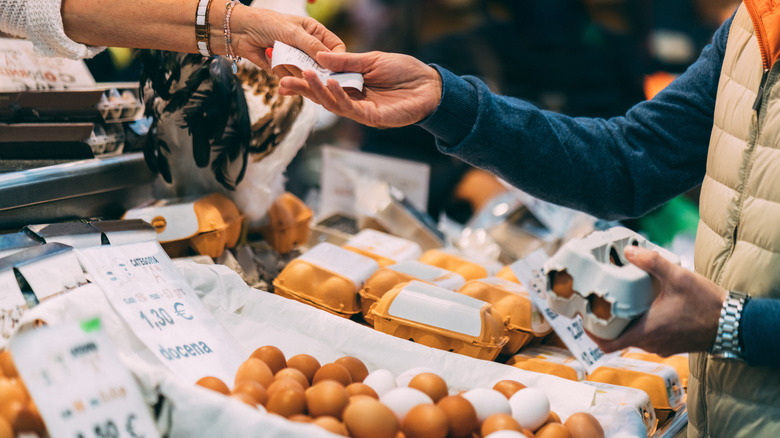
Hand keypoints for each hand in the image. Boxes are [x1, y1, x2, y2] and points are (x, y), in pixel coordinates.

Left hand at [231, 6, 345, 71]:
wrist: (240, 30)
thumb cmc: (267, 23)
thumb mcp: (294, 32)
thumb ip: (313, 47)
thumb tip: (331, 61)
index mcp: (316, 34)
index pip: (336, 50)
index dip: (336, 60)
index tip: (331, 68)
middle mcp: (309, 49)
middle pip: (322, 69)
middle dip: (310, 69)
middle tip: (302, 68)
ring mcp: (297, 62)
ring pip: (306, 77)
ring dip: (289, 67)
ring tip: (273, 48)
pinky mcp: (285, 72)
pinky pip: (290, 80)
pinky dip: (280, 72)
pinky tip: (268, 55)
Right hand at [278, 51, 442, 127]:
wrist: (430, 85)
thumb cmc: (403, 72)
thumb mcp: (372, 60)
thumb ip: (346, 61)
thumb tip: (319, 57)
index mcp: (350, 85)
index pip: (322, 83)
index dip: (303, 80)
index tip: (284, 74)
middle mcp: (352, 99)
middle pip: (322, 97)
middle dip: (302, 89)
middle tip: (283, 81)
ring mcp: (361, 111)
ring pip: (333, 104)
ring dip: (318, 90)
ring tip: (305, 75)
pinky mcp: (372, 117)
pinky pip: (351, 108)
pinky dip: (338, 97)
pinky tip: (330, 83)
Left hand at [587, 245, 726, 356]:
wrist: (735, 324)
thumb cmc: (707, 305)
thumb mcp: (678, 277)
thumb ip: (652, 263)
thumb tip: (629, 251)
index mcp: (645, 332)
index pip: (607, 344)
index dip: (590, 333)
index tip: (582, 319)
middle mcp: (650, 343)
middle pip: (617, 338)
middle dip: (605, 322)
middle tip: (597, 302)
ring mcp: (661, 345)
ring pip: (633, 336)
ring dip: (624, 321)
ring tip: (617, 300)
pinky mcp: (671, 343)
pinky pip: (648, 335)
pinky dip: (640, 323)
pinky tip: (643, 305)